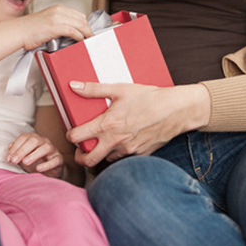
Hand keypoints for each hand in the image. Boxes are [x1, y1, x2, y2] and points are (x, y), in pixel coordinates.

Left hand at [8, 132, 65, 177]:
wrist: (50, 172)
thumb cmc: (35, 162)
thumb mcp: (23, 158)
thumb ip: (16, 152)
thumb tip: (9, 146)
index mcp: (33, 139)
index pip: (24, 138)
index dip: (15, 147)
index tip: (8, 158)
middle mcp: (43, 142)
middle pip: (34, 140)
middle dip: (22, 150)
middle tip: (14, 161)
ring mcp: (52, 150)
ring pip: (45, 148)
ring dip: (33, 155)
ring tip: (25, 163)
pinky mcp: (59, 159)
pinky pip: (55, 160)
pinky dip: (47, 164)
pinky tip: (38, 169)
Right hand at [14, 5, 91, 50]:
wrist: (19, 31)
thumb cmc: (31, 30)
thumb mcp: (48, 21)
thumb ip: (60, 22)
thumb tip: (73, 32)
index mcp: (58, 8)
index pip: (79, 15)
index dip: (85, 24)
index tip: (88, 32)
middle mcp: (59, 10)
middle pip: (82, 19)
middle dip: (88, 29)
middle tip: (90, 38)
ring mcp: (57, 18)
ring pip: (80, 24)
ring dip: (86, 33)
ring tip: (88, 40)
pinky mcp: (55, 26)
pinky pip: (73, 31)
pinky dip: (79, 37)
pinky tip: (80, 41)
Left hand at [67, 82, 210, 166]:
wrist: (175, 110)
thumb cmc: (149, 98)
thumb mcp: (120, 89)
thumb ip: (94, 89)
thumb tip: (74, 86)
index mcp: (107, 125)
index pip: (77, 138)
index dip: (70, 136)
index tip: (73, 133)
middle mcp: (116, 141)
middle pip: (88, 160)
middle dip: (81, 157)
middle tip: (81, 150)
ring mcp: (128, 151)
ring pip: (106, 160)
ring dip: (101, 154)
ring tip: (103, 142)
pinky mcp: (140, 155)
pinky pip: (124, 159)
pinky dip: (119, 153)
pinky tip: (122, 142)